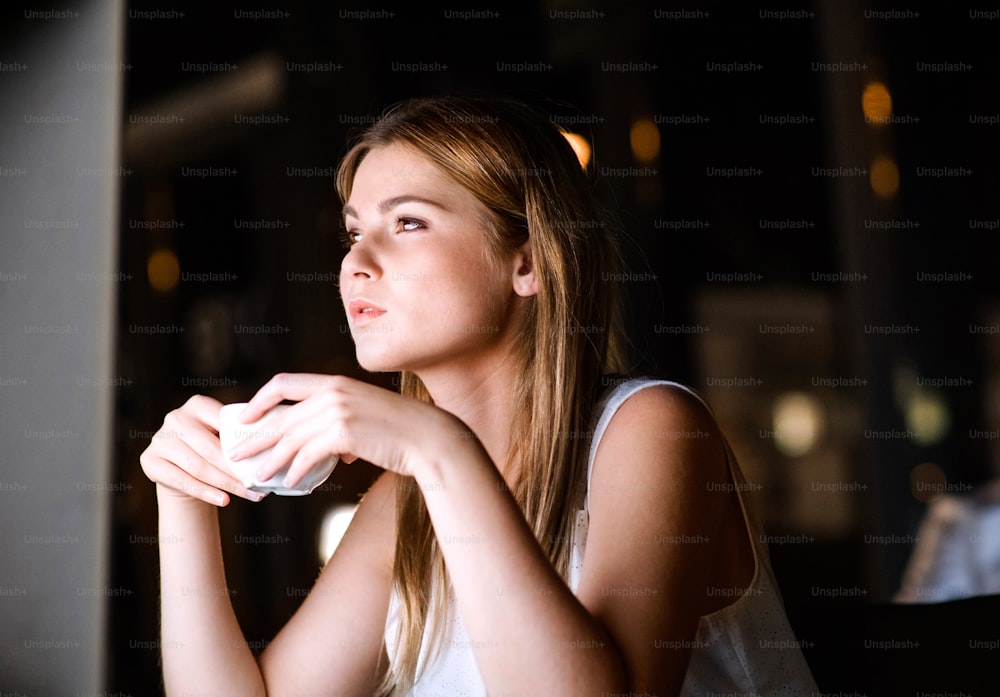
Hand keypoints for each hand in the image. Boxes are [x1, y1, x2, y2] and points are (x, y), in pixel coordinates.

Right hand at [139, 394, 266, 505]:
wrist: (182, 468)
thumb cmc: (213, 449)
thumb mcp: (224, 435)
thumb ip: (241, 433)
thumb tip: (274, 442)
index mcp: (198, 404)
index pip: (224, 424)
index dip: (245, 444)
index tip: (265, 460)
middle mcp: (175, 418)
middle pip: (211, 449)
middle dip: (237, 470)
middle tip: (259, 485)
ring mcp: (159, 439)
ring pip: (199, 467)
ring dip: (226, 484)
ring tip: (249, 495)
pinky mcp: (150, 461)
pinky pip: (182, 481)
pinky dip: (206, 492)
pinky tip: (224, 500)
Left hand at [227, 373, 470, 487]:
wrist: (429, 437)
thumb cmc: (402, 430)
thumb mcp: (369, 414)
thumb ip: (347, 426)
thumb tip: (337, 454)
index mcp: (335, 382)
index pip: (283, 383)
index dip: (260, 400)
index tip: (246, 417)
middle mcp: (332, 393)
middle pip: (281, 416)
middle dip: (256, 438)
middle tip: (237, 454)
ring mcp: (338, 412)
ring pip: (290, 439)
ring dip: (271, 460)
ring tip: (258, 476)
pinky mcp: (344, 434)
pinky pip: (308, 455)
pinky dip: (295, 470)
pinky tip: (289, 481)